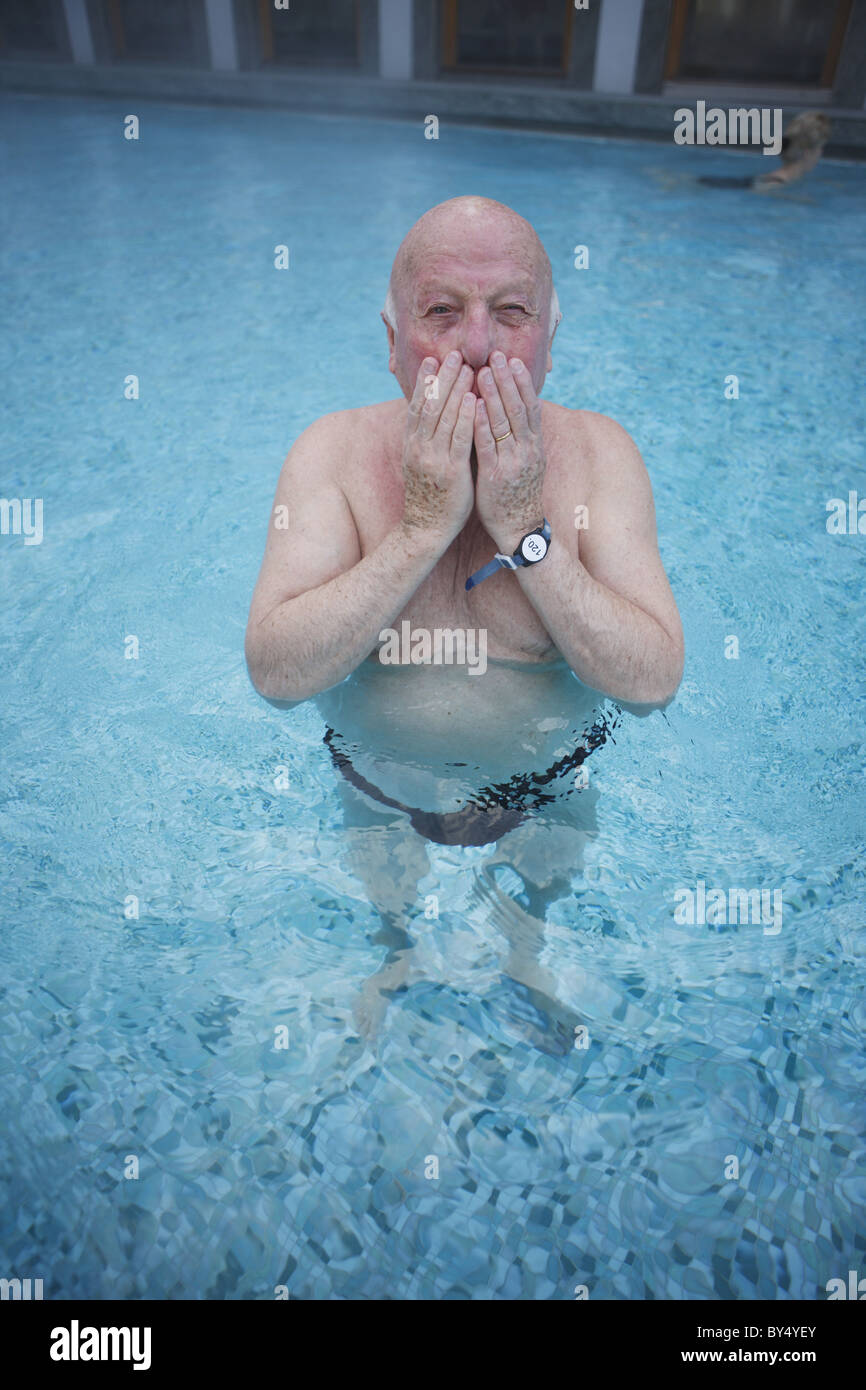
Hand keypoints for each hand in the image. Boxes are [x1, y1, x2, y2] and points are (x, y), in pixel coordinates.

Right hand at [400, 353, 475, 541]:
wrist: (425, 529)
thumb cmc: (429, 496)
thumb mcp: (421, 463)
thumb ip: (427, 440)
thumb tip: (434, 418)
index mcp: (412, 444)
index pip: (418, 406)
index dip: (425, 382)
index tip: (433, 360)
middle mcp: (419, 447)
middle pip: (431, 405)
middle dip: (443, 378)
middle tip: (453, 354)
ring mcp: (434, 458)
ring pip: (445, 417)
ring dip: (457, 390)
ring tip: (467, 368)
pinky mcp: (450, 471)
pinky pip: (459, 439)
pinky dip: (466, 417)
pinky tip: (474, 399)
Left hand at [473, 351, 545, 550]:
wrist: (518, 528)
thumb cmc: (516, 493)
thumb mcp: (525, 462)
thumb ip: (519, 438)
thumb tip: (511, 412)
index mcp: (533, 445)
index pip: (529, 406)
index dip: (521, 382)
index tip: (512, 361)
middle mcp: (526, 449)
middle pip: (517, 408)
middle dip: (507, 380)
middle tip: (497, 356)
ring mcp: (512, 462)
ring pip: (503, 422)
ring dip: (493, 395)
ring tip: (484, 372)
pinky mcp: (496, 476)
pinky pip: (488, 446)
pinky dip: (480, 424)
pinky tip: (472, 406)